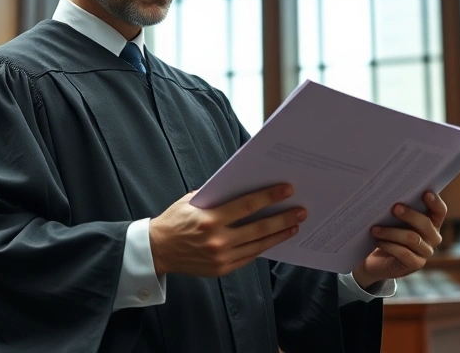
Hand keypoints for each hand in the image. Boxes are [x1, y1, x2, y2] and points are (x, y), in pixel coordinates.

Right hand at [148, 185, 306, 277]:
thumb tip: (246, 188)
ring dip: (279, 235)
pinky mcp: (222, 269)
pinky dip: (263, 248)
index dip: (269, 197)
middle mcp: (217, 240)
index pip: (247, 205)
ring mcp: (221, 257)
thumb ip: (217, 197)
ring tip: (294, 225)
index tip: (286, 190)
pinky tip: (274, 239)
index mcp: (209, 219)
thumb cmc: (176, 221)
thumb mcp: (192, 201)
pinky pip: (249, 257)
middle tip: (301, 211)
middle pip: (259, 228)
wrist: (158, 250)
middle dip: (283, 218)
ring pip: (258, 245)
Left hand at [351, 191, 447, 288]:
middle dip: (409, 215)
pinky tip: (378, 241)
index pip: (439, 211)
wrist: (375, 260)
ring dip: (391, 232)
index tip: (425, 193)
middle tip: (394, 208)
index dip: (435, 202)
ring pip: (412, 239)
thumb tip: (392, 195)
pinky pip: (404, 253)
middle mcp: (433, 237)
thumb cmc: (387, 232)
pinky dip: (389, 246)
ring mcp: (425, 252)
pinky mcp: (415, 264)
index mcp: (432, 222)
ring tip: (375, 228)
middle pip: (426, 224)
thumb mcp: (394, 219)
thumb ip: (399, 208)